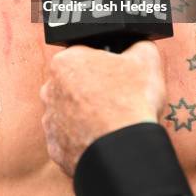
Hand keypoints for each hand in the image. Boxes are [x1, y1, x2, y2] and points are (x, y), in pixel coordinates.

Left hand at [40, 41, 165, 175]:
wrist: (125, 151)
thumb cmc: (132, 103)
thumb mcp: (146, 59)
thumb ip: (139, 44)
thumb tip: (139, 45)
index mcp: (65, 62)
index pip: (84, 55)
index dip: (104, 64)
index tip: (117, 75)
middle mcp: (50, 90)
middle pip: (74, 84)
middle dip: (92, 89)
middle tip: (117, 98)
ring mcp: (50, 121)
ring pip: (71, 112)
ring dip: (87, 115)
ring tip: (112, 121)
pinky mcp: (56, 149)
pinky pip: (71, 139)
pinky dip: (85, 139)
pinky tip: (103, 139)